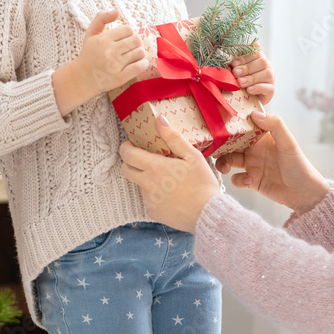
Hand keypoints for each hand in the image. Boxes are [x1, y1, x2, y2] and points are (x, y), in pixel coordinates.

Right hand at [79, 10, 148, 92]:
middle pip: (136, 40)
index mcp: (103, 39)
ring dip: (140, 53)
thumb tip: (117, 11)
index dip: (129, 33)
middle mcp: (109, 51)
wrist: (82, 78)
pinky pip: (139, 66)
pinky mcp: (120, 77)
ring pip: (140, 52)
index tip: (125, 39)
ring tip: (134, 56)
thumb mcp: (90, 34)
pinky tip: (139, 63)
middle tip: (131, 47)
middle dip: (136, 43)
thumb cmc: (88, 54)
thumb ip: (101, 18)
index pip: (128, 30)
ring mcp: (115, 65)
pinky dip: (143, 64)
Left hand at [119, 115, 221, 232]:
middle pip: (125, 170)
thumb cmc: (202, 184)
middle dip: (130, 162)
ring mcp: (148, 200)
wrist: (207, 214)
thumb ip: (173, 137)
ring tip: (166, 178)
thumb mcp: (192, 156)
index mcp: (155, 167)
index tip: (132, 145)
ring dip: (145, 178)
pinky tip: (170, 193)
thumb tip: (159, 119)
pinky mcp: (152, 212)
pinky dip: (154, 194)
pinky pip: (147, 199)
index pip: (127, 154)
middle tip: (145, 159)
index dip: (126, 147)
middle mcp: (147, 184)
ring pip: (138, 184)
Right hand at [216, 111, 328, 214]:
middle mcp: (254, 149)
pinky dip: (238, 180)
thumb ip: (274, 125)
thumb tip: (254, 113)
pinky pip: (236, 179)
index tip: (217, 124)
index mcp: (262, 136)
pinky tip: (249, 181)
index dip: (230, 125)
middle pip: (230, 144)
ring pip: (229, 160)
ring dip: (223, 163)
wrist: (304, 193)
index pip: (242, 126)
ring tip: (225, 168)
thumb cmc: (299, 164)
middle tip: (213, 149)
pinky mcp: (251, 181)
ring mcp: (252, 165)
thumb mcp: (288, 143)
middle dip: (220, 146)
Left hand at [230, 44, 274, 103]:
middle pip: (262, 62)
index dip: (245, 56)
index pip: (256, 52)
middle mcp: (267, 66)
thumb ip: (233, 63)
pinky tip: (249, 90)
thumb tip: (225, 55)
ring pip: (267, 74)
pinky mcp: (271, 90)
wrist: (243, 101)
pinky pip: (269, 88)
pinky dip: (258, 88)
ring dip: (252, 78)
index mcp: (258, 58)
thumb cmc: (238, 82)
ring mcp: (271, 78)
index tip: (234, 63)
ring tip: (240, 83)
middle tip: (235, 73)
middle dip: (247, 68)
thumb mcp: (234, 71)